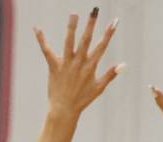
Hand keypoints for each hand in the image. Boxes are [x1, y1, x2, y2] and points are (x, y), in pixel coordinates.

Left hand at [34, 9, 120, 141]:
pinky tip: (37, 28)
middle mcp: (79, 63)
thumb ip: (111, 74)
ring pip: (69, 42)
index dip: (109, 33)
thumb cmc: (83, 99)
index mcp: (91, 67)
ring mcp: (66, 64)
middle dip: (91, 24)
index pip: (102, 46)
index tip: (114, 22)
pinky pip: (47, 51)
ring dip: (72, 27)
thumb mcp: (99, 88)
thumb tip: (124, 65)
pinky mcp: (54, 66)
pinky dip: (41, 40)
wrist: (65, 109)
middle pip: (86, 40)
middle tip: (94, 10)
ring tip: (74, 13)